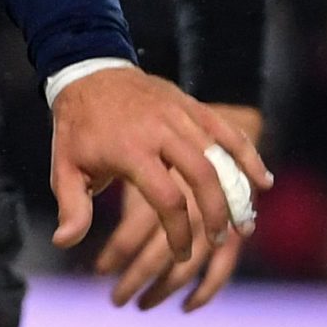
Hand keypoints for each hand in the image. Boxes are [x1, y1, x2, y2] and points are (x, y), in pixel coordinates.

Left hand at [50, 69, 270, 266]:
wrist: (88, 73)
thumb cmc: (77, 129)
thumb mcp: (64, 168)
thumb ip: (72, 207)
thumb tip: (64, 242)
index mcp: (130, 150)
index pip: (166, 198)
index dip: (177, 232)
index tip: (180, 254)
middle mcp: (160, 131)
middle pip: (203, 176)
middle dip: (215, 214)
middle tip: (217, 240)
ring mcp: (180, 115)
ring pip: (220, 155)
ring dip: (237, 191)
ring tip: (244, 224)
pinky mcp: (192, 105)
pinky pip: (227, 131)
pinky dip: (248, 156)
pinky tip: (262, 182)